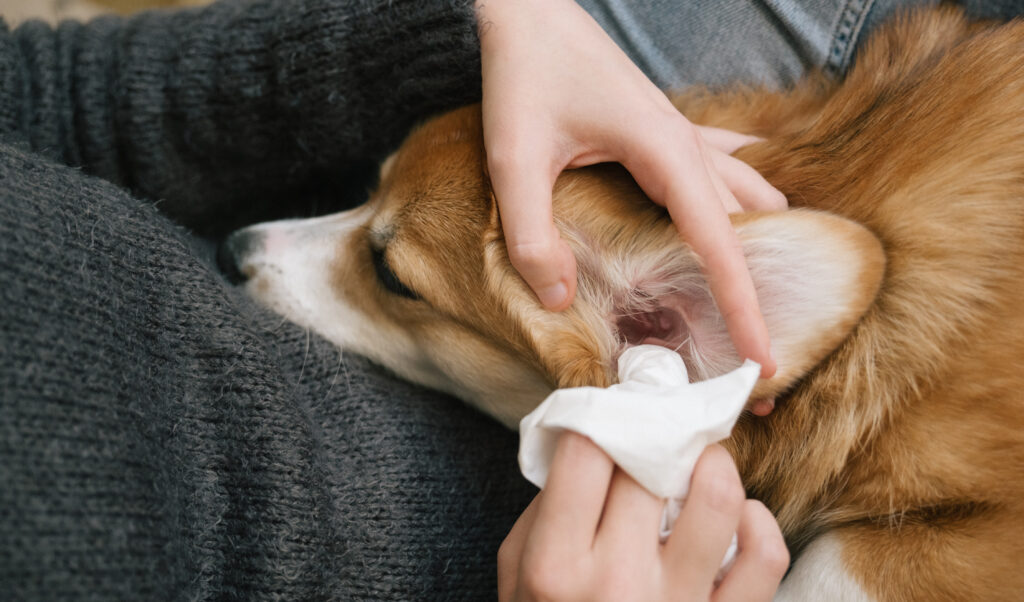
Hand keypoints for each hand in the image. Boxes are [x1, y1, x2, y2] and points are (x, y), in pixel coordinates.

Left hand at [477, 0, 784, 377]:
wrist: (529, 13)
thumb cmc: (523, 76)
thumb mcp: (514, 160)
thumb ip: (533, 234)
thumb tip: (561, 300)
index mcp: (663, 152)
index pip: (720, 242)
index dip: (744, 306)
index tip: (765, 359)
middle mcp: (687, 144)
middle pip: (747, 225)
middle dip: (761, 287)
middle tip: (761, 350)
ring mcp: (683, 133)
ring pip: (747, 193)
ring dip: (760, 243)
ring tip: (761, 297)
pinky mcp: (667, 130)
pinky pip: (725, 164)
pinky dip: (741, 200)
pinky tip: (751, 215)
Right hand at [497, 433, 788, 600]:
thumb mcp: (516, 576)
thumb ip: (543, 509)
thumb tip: (589, 442)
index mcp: (555, 566)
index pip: (586, 451)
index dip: (604, 417)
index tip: (616, 415)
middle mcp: (616, 583)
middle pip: (650, 464)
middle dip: (659, 432)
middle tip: (662, 426)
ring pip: (717, 497)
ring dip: (712, 462)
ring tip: (700, 460)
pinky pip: (765, 556)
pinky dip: (757, 521)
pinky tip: (736, 516)